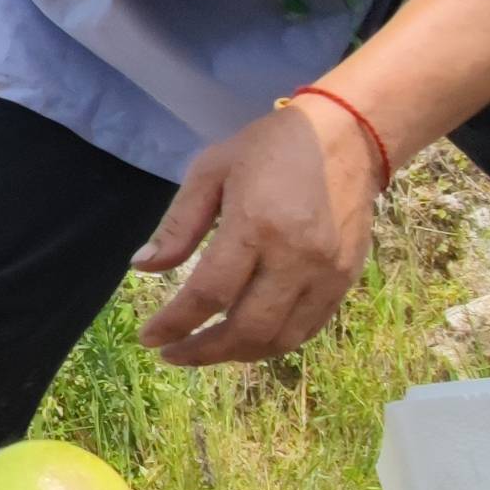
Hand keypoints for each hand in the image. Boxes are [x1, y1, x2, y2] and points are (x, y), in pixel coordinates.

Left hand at [133, 97, 382, 365]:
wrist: (346, 136)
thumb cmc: (270, 147)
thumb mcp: (211, 170)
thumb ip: (178, 224)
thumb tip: (143, 267)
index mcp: (256, 225)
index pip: (209, 293)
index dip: (175, 324)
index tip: (149, 338)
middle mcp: (296, 257)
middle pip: (248, 329)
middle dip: (204, 352)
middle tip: (174, 353)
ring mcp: (327, 273)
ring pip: (280, 339)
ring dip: (238, 354)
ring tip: (206, 349)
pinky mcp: (346, 280)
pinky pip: (308, 329)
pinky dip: (273, 342)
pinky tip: (247, 336)